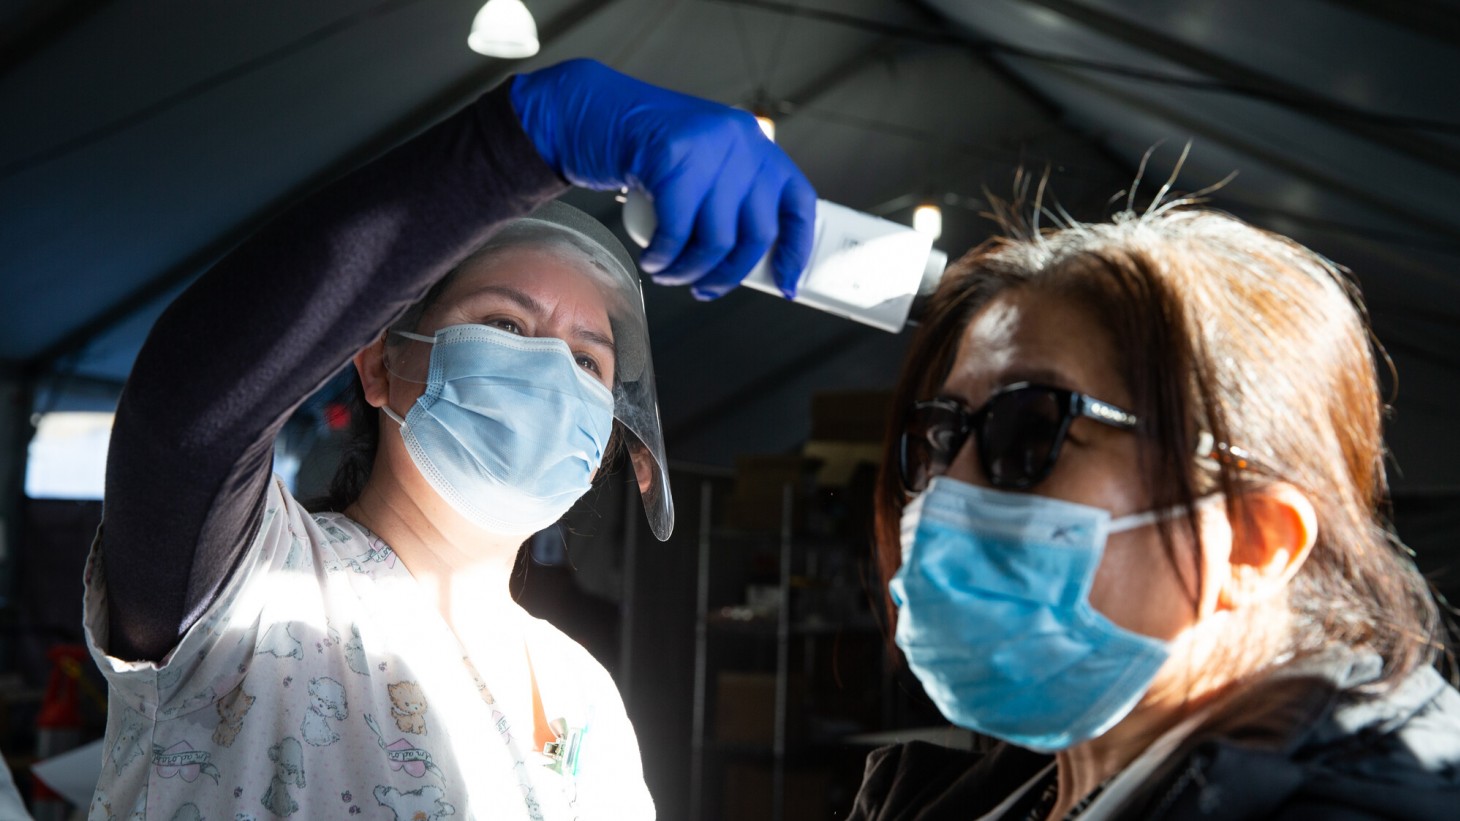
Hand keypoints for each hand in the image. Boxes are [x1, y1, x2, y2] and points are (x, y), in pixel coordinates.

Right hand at [511, 59, 815, 298]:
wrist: (594, 112)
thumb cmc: (649, 150)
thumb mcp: (705, 164)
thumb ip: (731, 196)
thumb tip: (751, 262)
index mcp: (756, 144)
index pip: (798, 203)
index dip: (796, 250)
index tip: (786, 284)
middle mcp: (741, 141)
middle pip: (757, 233)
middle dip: (729, 274)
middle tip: (704, 287)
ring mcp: (708, 147)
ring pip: (717, 240)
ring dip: (689, 271)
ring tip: (669, 274)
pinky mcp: (671, 158)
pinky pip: (677, 232)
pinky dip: (664, 259)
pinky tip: (653, 260)